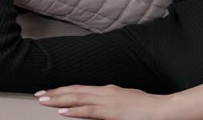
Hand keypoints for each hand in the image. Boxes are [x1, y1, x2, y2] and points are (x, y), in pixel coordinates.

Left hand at [35, 84, 170, 119]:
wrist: (162, 110)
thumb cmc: (147, 108)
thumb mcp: (126, 102)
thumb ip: (111, 104)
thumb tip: (99, 107)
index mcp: (109, 91)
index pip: (82, 89)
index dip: (65, 90)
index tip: (50, 91)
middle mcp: (107, 93)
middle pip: (77, 91)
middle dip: (57, 92)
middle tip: (39, 94)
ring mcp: (109, 102)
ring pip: (79, 99)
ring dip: (60, 99)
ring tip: (44, 100)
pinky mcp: (112, 112)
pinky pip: (90, 111)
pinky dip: (75, 111)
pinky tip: (63, 111)